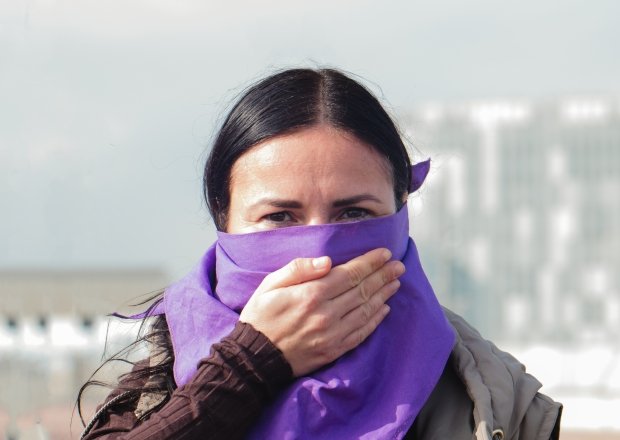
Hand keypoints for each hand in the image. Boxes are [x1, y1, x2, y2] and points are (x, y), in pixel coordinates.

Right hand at [239, 248, 404, 375]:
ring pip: (366, 310)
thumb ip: (298, 269)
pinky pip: (362, 332)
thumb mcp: (270, 285)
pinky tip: (384, 309)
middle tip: (398, 266)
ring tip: (396, 282)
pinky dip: (375, 319)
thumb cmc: (261, 317)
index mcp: (312, 294)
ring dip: (384, 294)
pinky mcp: (334, 350)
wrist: (255, 358)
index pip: (350, 274)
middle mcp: (327, 313)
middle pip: (362, 290)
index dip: (370, 263)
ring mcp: (333, 334)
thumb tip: (327, 261)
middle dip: (383, 275)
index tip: (385, 254)